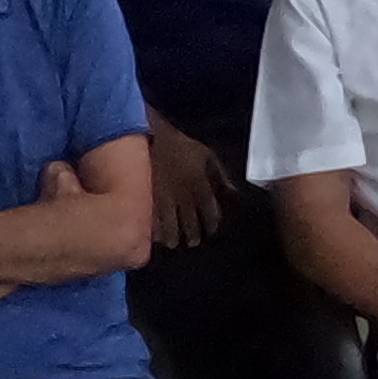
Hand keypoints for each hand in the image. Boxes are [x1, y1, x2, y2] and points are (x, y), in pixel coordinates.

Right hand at [151, 127, 227, 250]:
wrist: (149, 135)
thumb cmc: (180, 145)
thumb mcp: (206, 154)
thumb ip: (221, 174)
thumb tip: (233, 192)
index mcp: (201, 186)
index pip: (210, 214)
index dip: (212, 225)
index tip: (211, 231)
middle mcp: (184, 198)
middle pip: (191, 226)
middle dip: (193, 236)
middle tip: (193, 241)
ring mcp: (163, 201)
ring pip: (171, 229)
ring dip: (173, 238)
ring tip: (173, 243)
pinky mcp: (144, 201)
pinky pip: (150, 224)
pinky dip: (154, 232)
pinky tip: (155, 236)